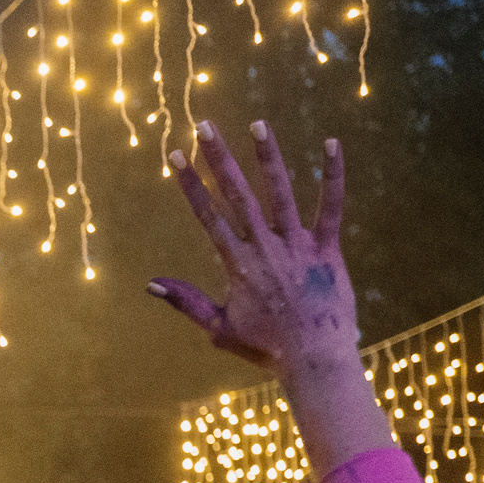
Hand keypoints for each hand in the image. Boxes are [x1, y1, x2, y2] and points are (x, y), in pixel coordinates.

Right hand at [152, 122, 357, 376]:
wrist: (313, 359)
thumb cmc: (265, 347)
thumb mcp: (218, 328)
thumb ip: (186, 301)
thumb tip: (151, 283)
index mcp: (237, 265)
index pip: (208, 216)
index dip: (191, 184)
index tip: (177, 157)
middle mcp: (265, 248)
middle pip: (237, 195)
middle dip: (219, 158)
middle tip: (206, 126)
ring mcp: (297, 246)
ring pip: (280, 193)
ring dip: (268, 157)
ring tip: (258, 124)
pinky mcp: (327, 249)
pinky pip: (332, 206)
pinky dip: (332, 176)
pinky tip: (330, 144)